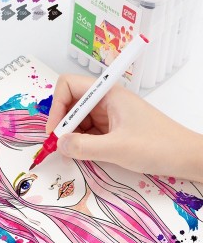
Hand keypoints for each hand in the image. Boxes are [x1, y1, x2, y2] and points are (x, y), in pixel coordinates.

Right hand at [46, 74, 202, 182]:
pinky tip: (82, 154)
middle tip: (59, 145)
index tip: (56, 131)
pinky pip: (87, 132)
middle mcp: (105, 101)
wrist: (185, 157)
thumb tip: (58, 145)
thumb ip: (84, 147)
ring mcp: (108, 115)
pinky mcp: (110, 129)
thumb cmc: (157, 146)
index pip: (69, 85)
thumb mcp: (118, 149)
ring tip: (71, 153)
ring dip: (70, 135)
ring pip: (77, 120)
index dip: (56, 105)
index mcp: (107, 94)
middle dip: (61, 123)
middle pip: (70, 103)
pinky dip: (80, 142)